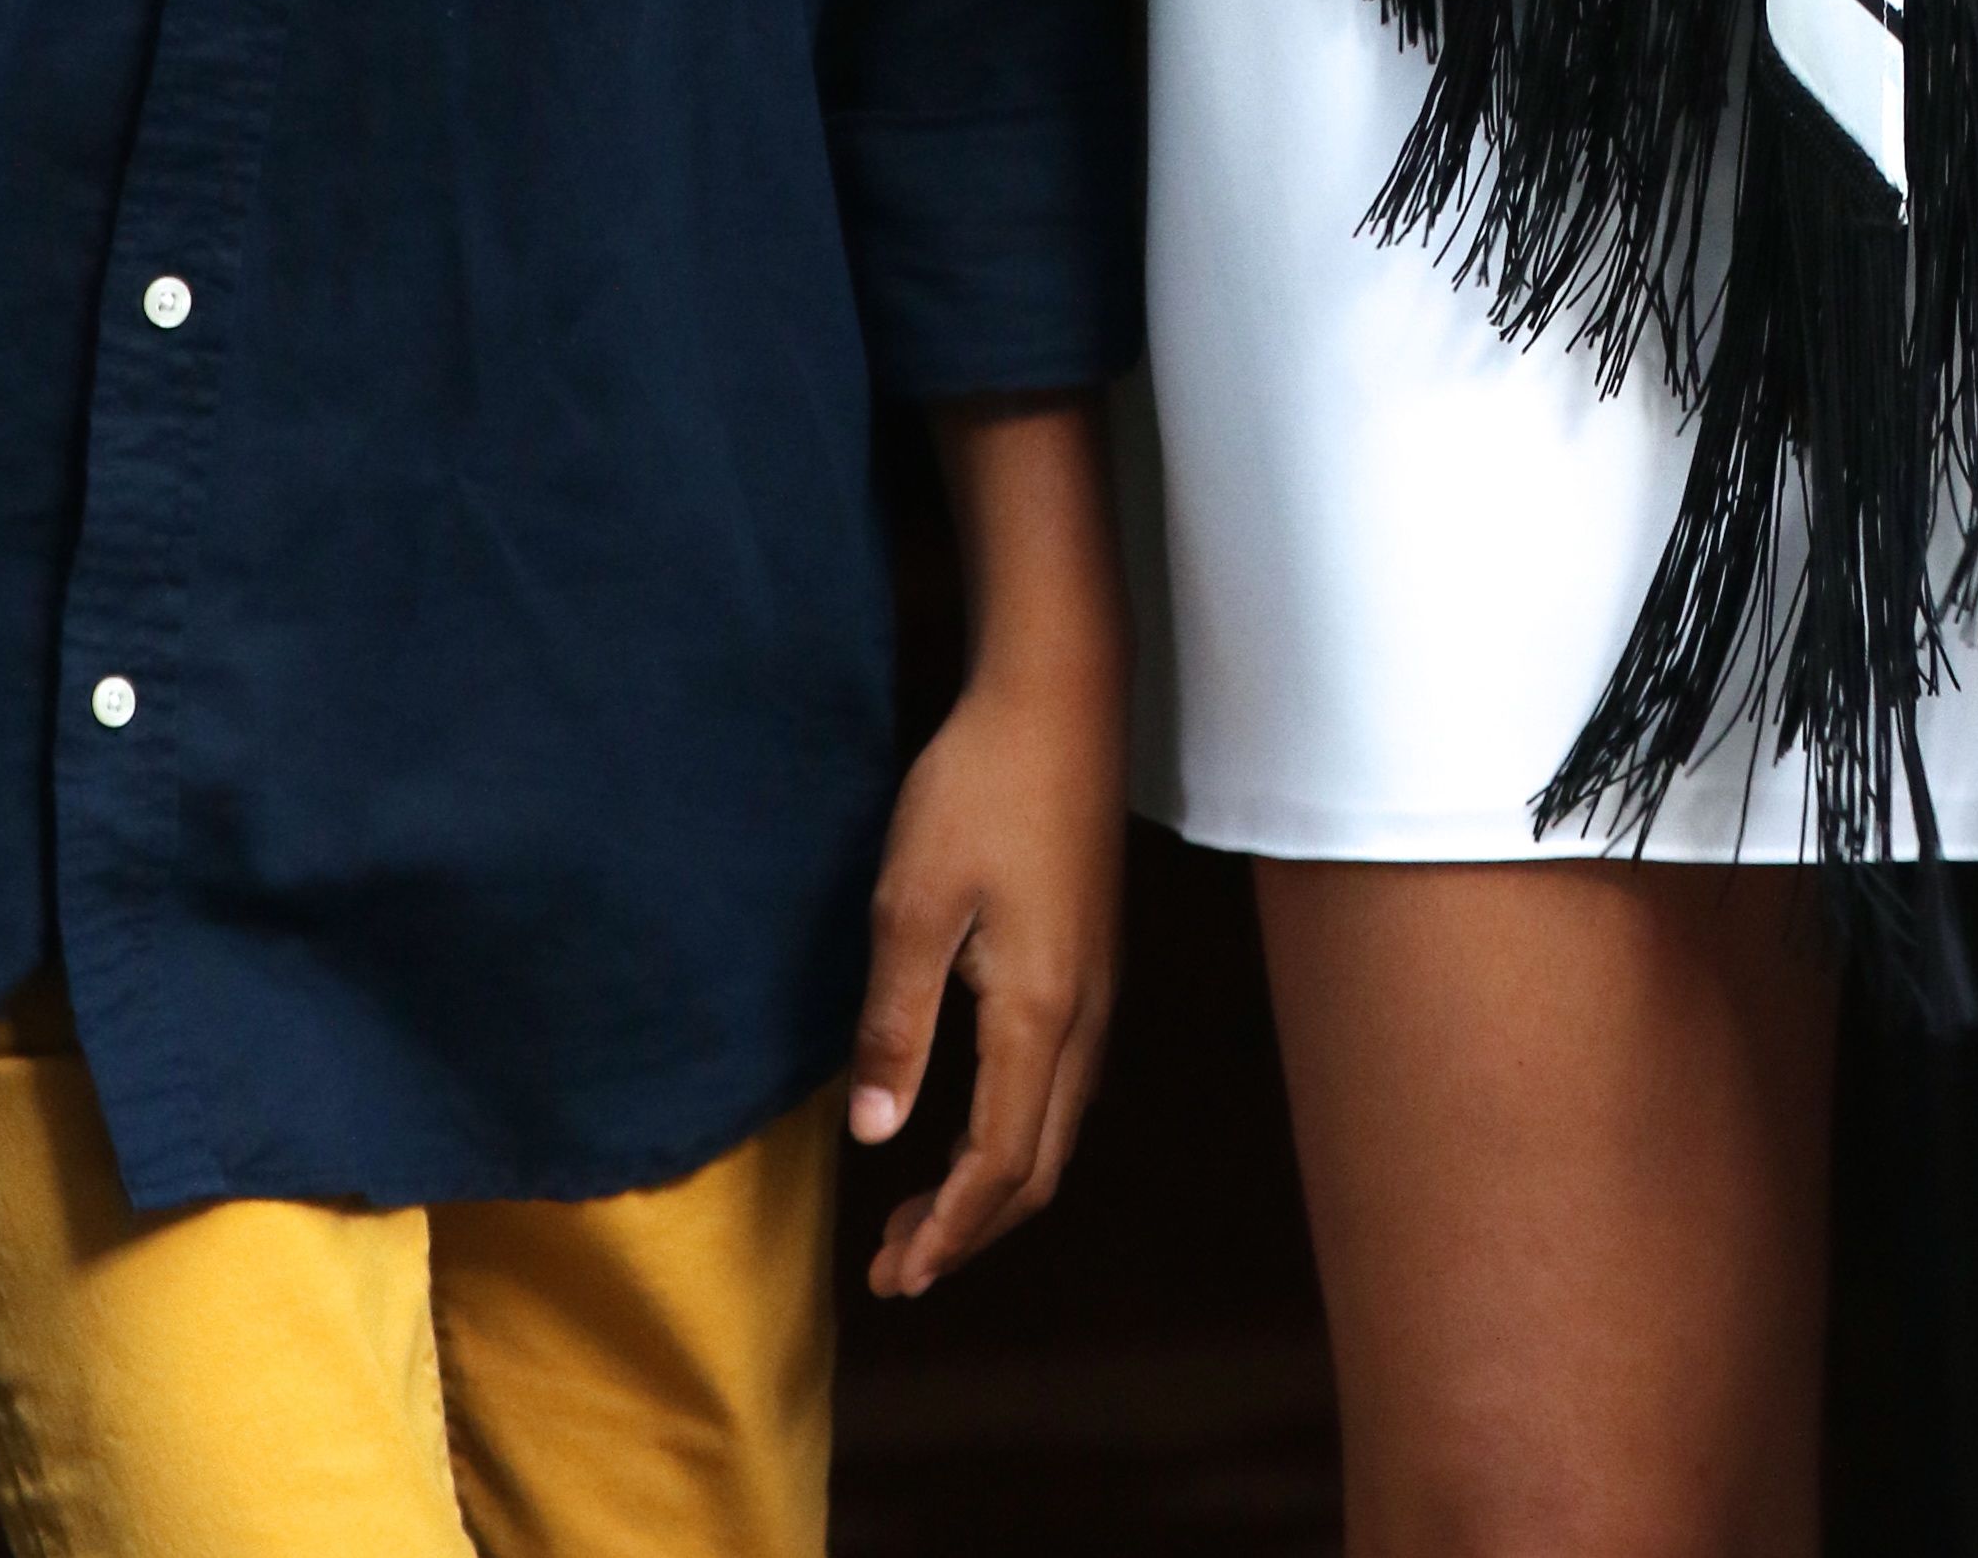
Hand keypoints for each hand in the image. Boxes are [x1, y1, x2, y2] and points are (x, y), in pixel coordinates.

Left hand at [852, 402, 1126, 1294]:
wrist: (1061, 697)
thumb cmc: (980, 789)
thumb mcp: (913, 902)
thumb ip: (897, 1024)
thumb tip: (878, 1137)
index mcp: (1038, 1012)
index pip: (999, 1164)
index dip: (948, 1233)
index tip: (895, 1280)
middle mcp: (1085, 1014)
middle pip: (1041, 1165)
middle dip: (972, 1230)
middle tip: (898, 1269)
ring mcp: (1099, 986)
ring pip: (1059, 1127)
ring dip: (995, 1185)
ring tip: (922, 1213)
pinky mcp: (1093, 956)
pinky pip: (1064, 1083)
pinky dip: (1017, 1133)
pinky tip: (969, 1120)